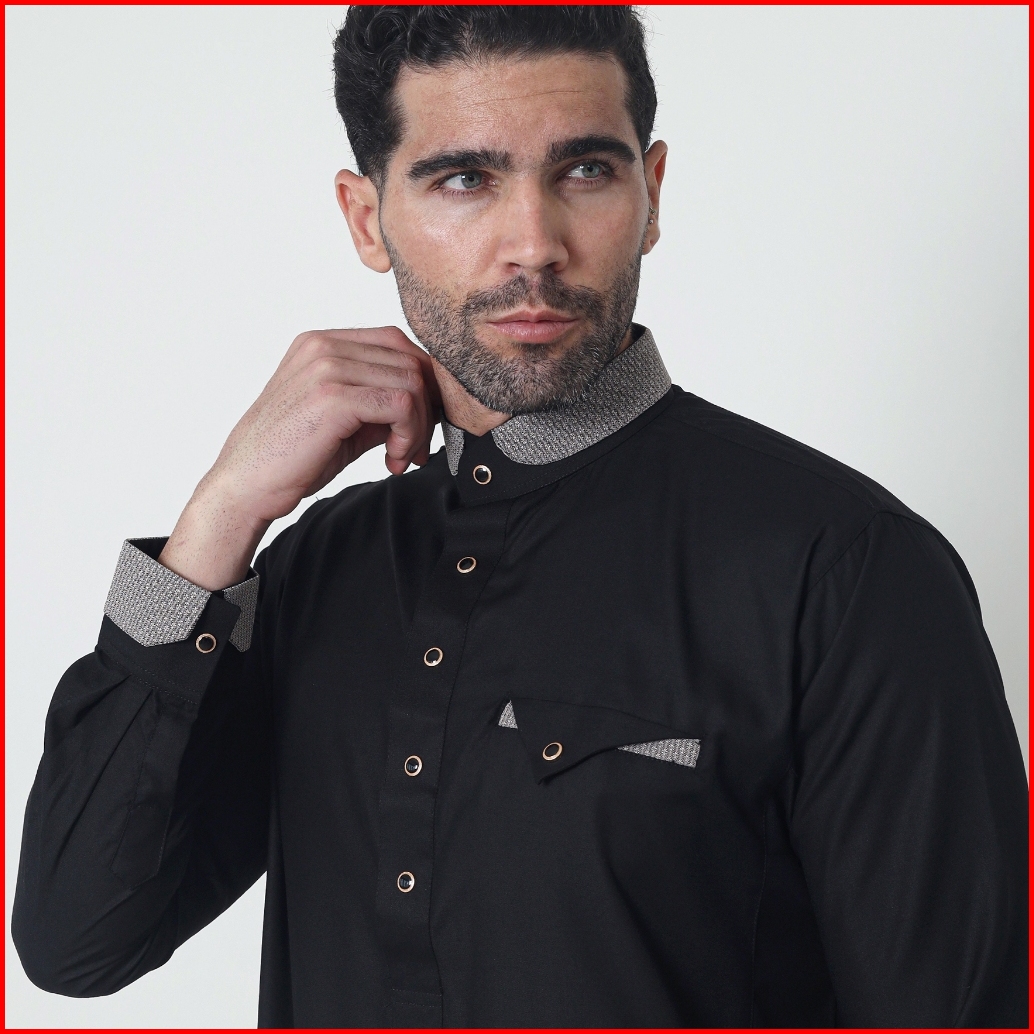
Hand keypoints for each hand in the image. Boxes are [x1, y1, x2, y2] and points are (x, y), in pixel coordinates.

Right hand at [159, 327, 439, 588]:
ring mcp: (327, 367)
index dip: (421, 382)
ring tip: (400, 457)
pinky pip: (401, 405)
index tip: (419, 424)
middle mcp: (323, 346)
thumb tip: (427, 404)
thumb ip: (379, 402)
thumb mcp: (343, 420)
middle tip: (415, 449)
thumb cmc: (290, 458)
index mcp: (320, 344)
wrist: (246, 485)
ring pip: (411, 383)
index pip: (395, 342)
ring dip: (417, 427)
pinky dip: (408, 435)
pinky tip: (391, 459)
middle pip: (409, 361)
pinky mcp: (333, 396)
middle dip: (425, 409)